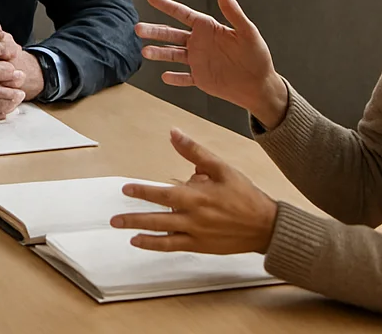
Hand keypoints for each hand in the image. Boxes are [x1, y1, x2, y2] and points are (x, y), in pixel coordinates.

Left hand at [110, 128, 278, 254]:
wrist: (266, 225)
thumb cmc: (245, 195)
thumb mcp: (222, 168)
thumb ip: (195, 152)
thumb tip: (174, 133)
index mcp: (198, 196)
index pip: (164, 194)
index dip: (143, 192)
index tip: (126, 189)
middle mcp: (194, 217)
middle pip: (158, 217)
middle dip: (134, 217)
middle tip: (115, 217)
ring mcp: (196, 234)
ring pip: (162, 234)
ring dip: (140, 232)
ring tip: (122, 229)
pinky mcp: (200, 246)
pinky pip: (173, 247)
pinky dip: (155, 246)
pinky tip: (140, 242)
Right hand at [136, 0, 287, 126]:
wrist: (260, 85)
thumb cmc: (257, 56)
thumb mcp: (247, 32)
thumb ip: (233, 12)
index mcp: (208, 28)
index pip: (182, 13)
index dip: (166, 5)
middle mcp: (199, 42)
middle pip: (171, 34)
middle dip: (154, 30)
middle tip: (137, 28)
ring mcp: (198, 60)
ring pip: (172, 54)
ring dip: (159, 53)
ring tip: (145, 52)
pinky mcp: (200, 78)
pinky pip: (183, 77)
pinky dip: (174, 78)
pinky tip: (164, 76)